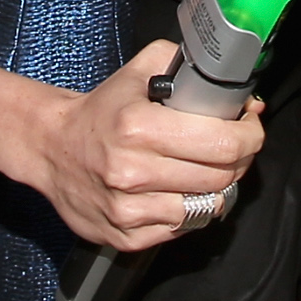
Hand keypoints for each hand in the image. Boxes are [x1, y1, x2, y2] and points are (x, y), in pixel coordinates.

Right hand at [26, 40, 265, 252]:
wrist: (50, 148)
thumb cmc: (100, 112)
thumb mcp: (137, 72)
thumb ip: (183, 64)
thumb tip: (235, 89)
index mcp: (138, 127)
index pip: (222, 143)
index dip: (250, 135)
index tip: (250, 126)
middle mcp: (132, 172)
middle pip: (221, 177)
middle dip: (239, 159)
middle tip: (234, 146)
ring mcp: (128, 209)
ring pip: (206, 206)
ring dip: (216, 187)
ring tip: (204, 168)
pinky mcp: (127, 237)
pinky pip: (182, 227)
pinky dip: (189, 209)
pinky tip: (177, 189)